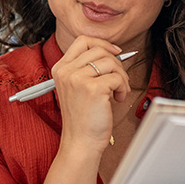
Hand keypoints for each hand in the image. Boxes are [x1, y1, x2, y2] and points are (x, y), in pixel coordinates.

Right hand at [53, 36, 131, 153]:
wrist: (81, 142)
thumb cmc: (83, 118)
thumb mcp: (77, 87)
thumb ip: (87, 68)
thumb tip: (112, 52)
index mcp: (61, 69)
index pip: (83, 41)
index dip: (102, 43)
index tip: (115, 53)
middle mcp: (66, 71)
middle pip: (100, 50)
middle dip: (117, 64)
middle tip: (119, 81)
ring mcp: (78, 79)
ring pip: (111, 62)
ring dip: (121, 77)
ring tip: (118, 92)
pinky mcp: (93, 88)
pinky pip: (117, 78)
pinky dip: (123, 88)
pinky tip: (117, 99)